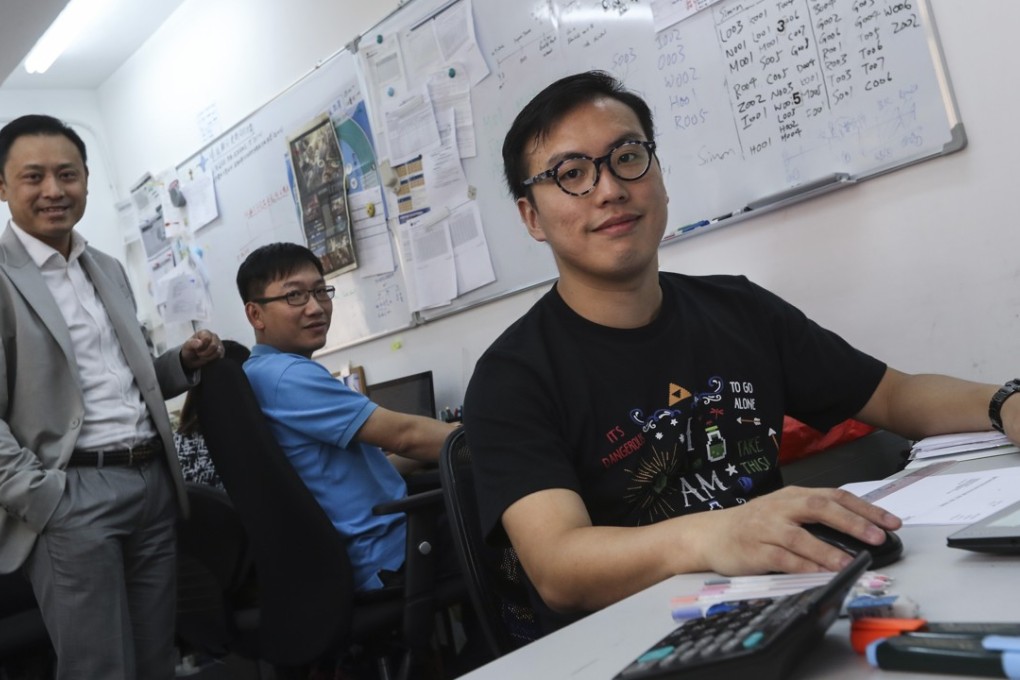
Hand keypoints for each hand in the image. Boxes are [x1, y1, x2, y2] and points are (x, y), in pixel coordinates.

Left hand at [180, 329, 223, 370]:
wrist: (191, 359)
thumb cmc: (189, 350)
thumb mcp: (187, 346)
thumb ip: (193, 343)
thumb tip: (200, 343)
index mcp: (205, 332)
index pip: (207, 339)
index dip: (202, 346)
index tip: (196, 348)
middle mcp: (213, 336)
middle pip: (214, 345)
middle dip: (205, 353)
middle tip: (199, 354)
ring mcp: (219, 344)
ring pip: (218, 352)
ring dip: (208, 357)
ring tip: (203, 356)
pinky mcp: (221, 352)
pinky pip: (220, 357)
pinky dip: (212, 360)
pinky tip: (208, 358)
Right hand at [697, 486, 900, 575]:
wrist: (711, 534)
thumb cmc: (753, 525)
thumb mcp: (785, 512)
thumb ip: (815, 518)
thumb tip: (860, 531)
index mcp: (793, 496)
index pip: (835, 496)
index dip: (865, 508)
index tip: (892, 522)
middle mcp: (781, 508)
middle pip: (819, 508)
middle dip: (852, 522)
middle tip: (878, 536)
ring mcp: (765, 528)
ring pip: (800, 536)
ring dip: (827, 550)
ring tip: (850, 562)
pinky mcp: (754, 550)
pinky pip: (781, 558)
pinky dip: (801, 566)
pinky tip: (819, 574)